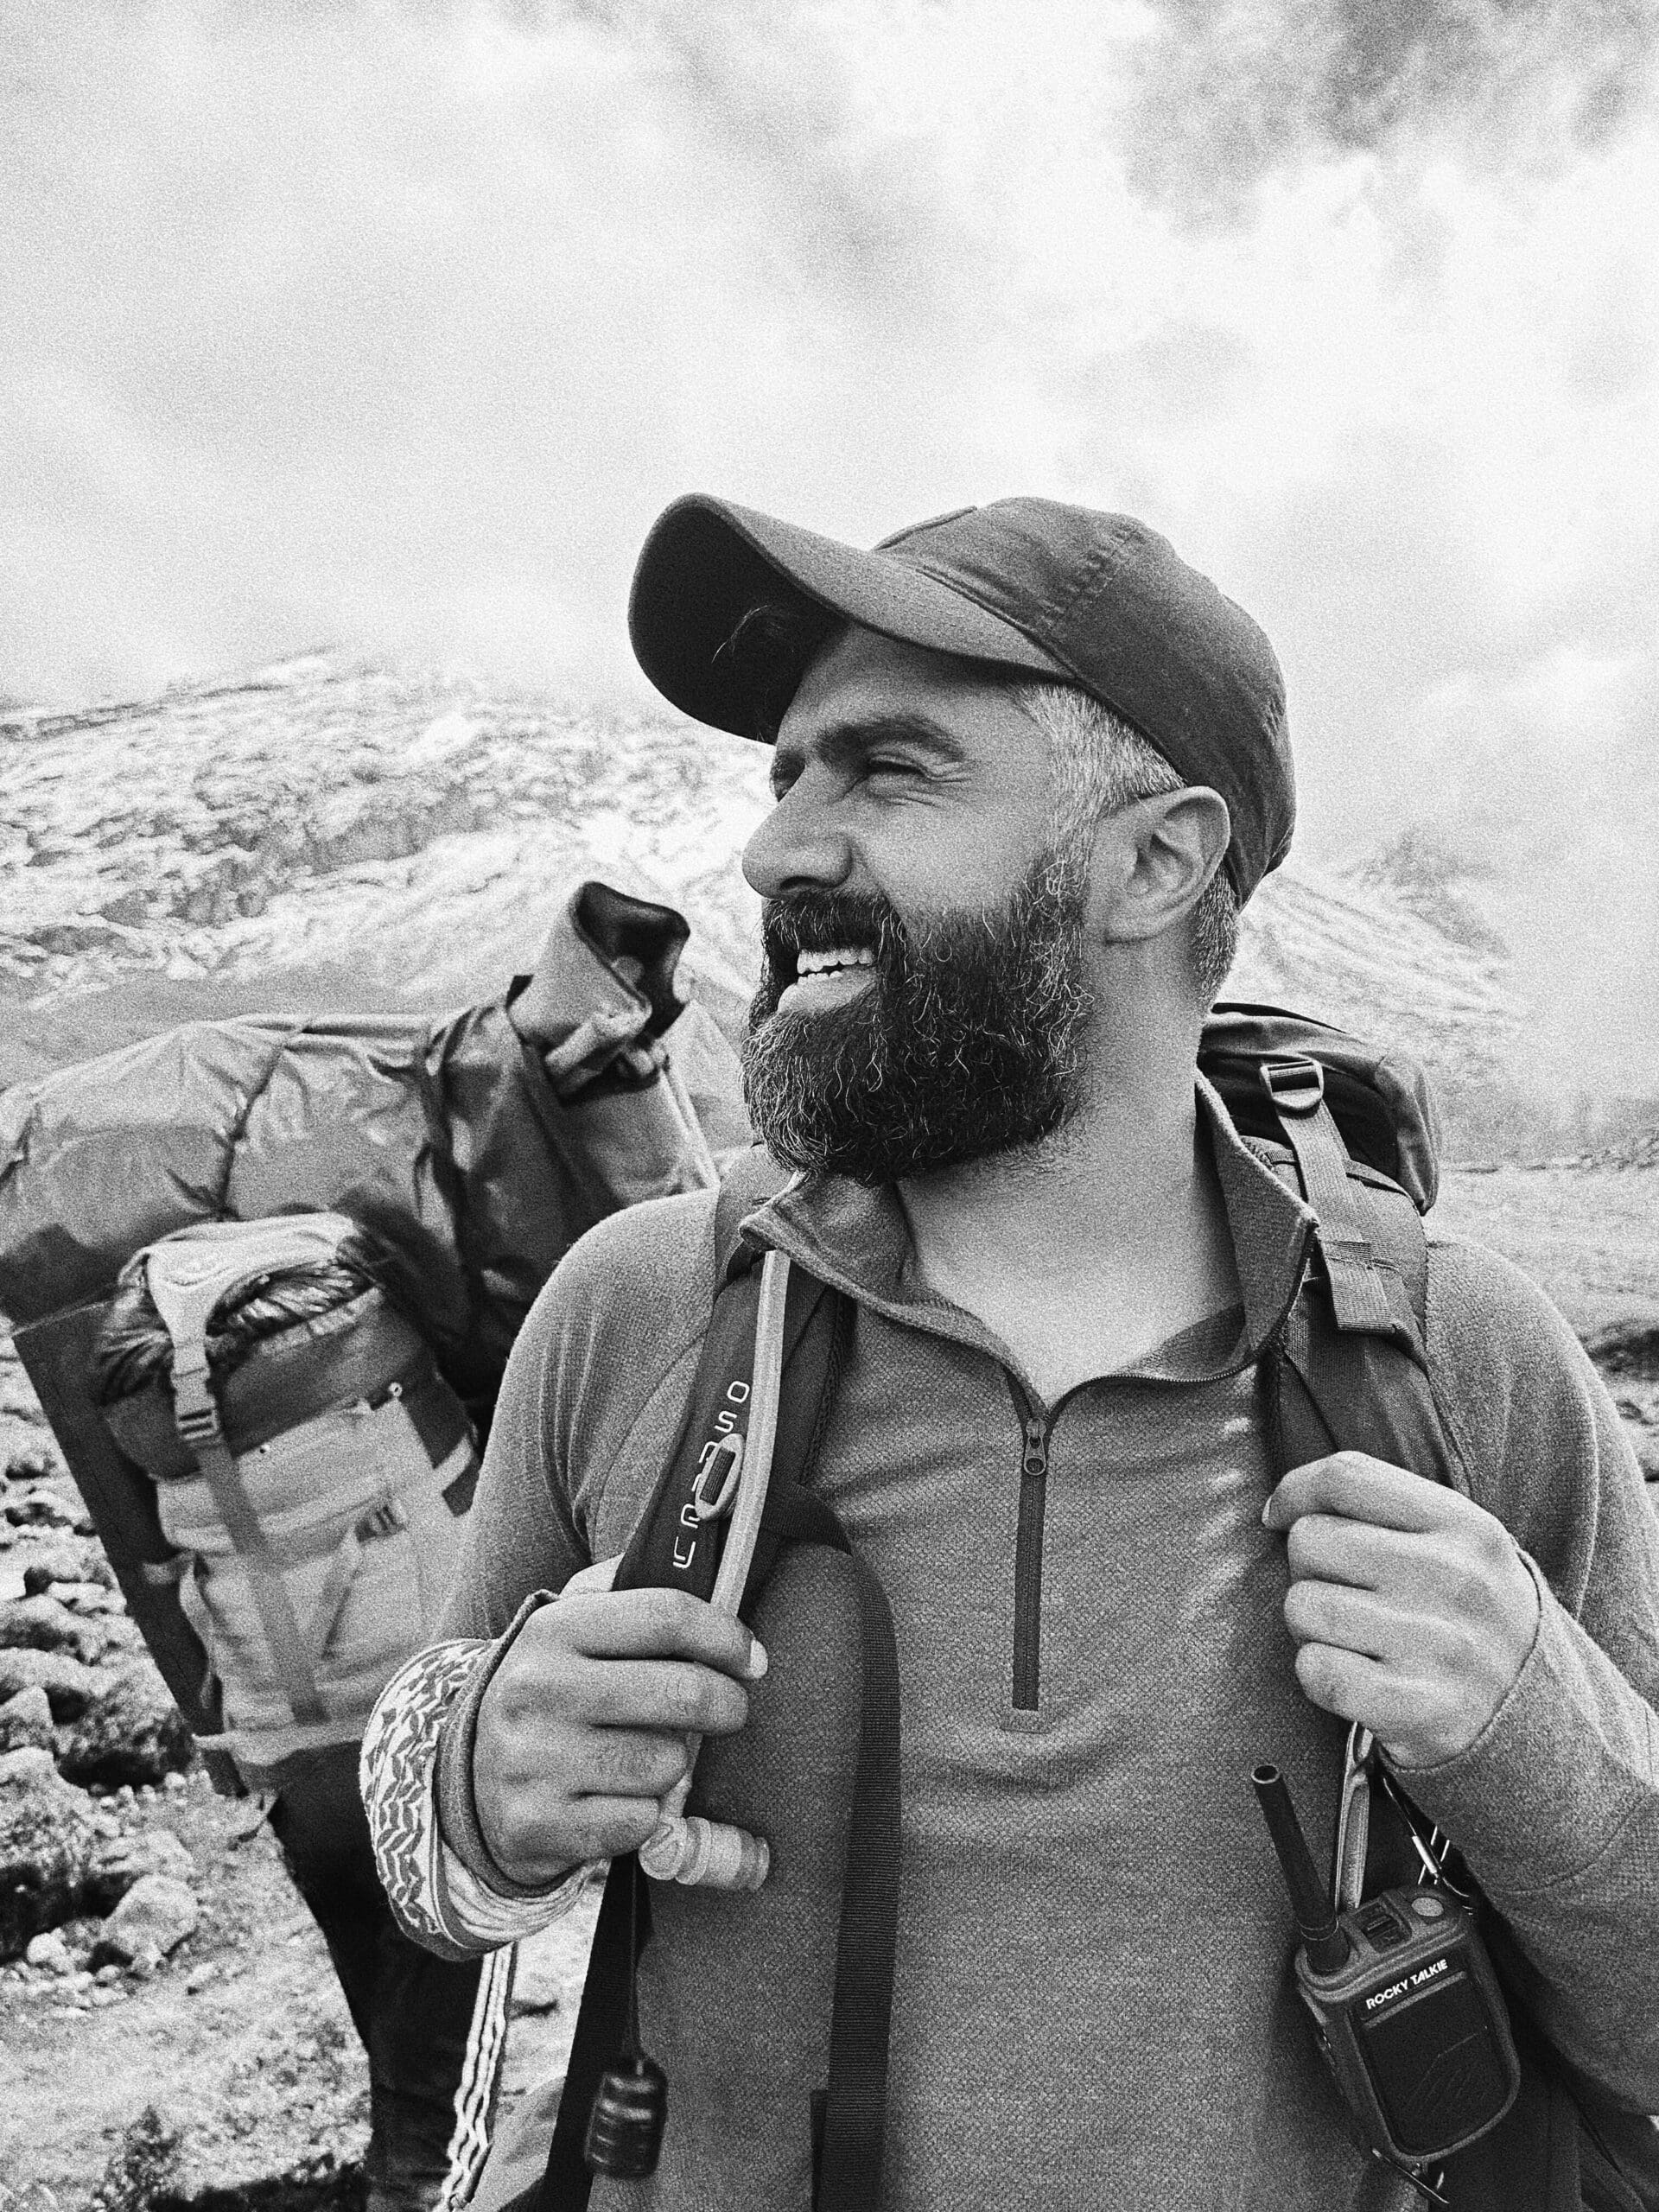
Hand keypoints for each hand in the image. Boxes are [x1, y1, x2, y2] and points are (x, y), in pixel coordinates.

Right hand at [474, 1558, 767, 1885]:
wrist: (468, 1778)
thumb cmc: (551, 1693)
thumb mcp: (570, 1630)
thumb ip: (627, 1595)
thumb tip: (705, 1572)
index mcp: (552, 1628)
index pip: (666, 1615)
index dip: (725, 1636)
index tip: (751, 1657)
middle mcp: (538, 1689)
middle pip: (681, 1692)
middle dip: (727, 1704)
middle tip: (732, 1710)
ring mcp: (533, 1760)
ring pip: (666, 1763)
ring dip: (675, 1765)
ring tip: (649, 1757)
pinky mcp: (537, 1825)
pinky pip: (640, 1821)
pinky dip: (645, 1815)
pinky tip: (618, 1800)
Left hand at [1263, 1452, 1540, 1769]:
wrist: (1534, 1720)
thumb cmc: (1467, 1615)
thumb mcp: (1458, 1544)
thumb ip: (1383, 1507)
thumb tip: (1279, 1509)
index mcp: (1466, 1526)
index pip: (1347, 1476)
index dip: (1295, 1491)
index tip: (1283, 1516)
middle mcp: (1456, 1579)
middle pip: (1311, 1541)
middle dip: (1307, 1568)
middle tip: (1343, 1594)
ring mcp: (1438, 1647)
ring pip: (1301, 1606)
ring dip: (1310, 1626)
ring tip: (1354, 1638)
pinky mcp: (1416, 1707)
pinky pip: (1313, 1669)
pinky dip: (1319, 1675)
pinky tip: (1358, 1678)